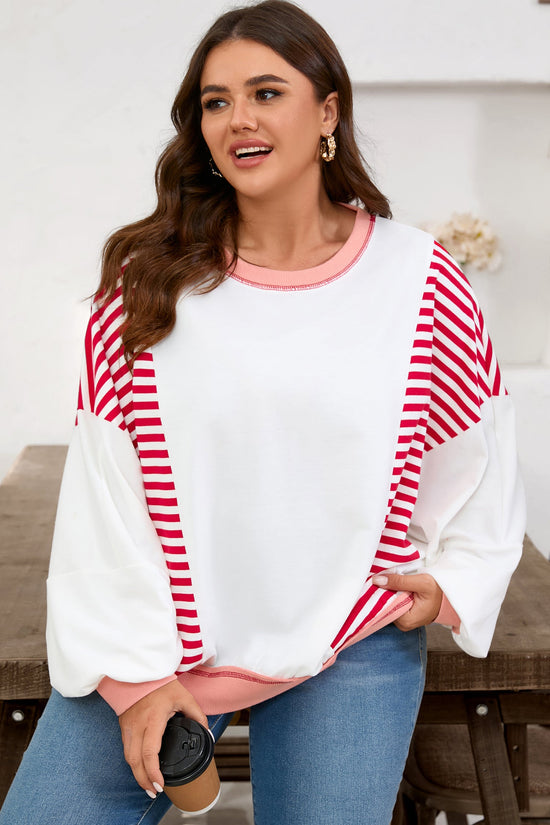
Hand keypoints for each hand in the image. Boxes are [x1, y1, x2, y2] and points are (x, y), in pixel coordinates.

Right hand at [119, 680, 207, 798]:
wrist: (140, 672)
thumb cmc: (161, 684)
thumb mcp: (184, 697)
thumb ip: (196, 715)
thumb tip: (206, 733)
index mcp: (153, 719)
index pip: (150, 752)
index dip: (153, 772)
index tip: (160, 784)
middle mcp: (138, 725)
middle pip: (135, 761)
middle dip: (144, 780)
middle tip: (155, 792)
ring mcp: (128, 726)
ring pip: (128, 758)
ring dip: (137, 774)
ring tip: (148, 785)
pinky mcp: (124, 726)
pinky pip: (126, 749)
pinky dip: (133, 762)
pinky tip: (141, 768)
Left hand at [371, 572, 442, 630]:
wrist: (452, 596)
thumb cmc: (440, 591)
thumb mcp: (421, 582)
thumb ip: (399, 581)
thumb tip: (377, 580)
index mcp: (405, 621)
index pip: (384, 605)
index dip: (380, 591)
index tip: (378, 579)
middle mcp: (402, 624)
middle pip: (384, 604)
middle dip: (384, 590)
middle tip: (385, 576)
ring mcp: (404, 620)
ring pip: (388, 602)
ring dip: (388, 590)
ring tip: (392, 579)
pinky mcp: (405, 614)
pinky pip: (394, 602)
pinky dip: (393, 593)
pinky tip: (395, 585)